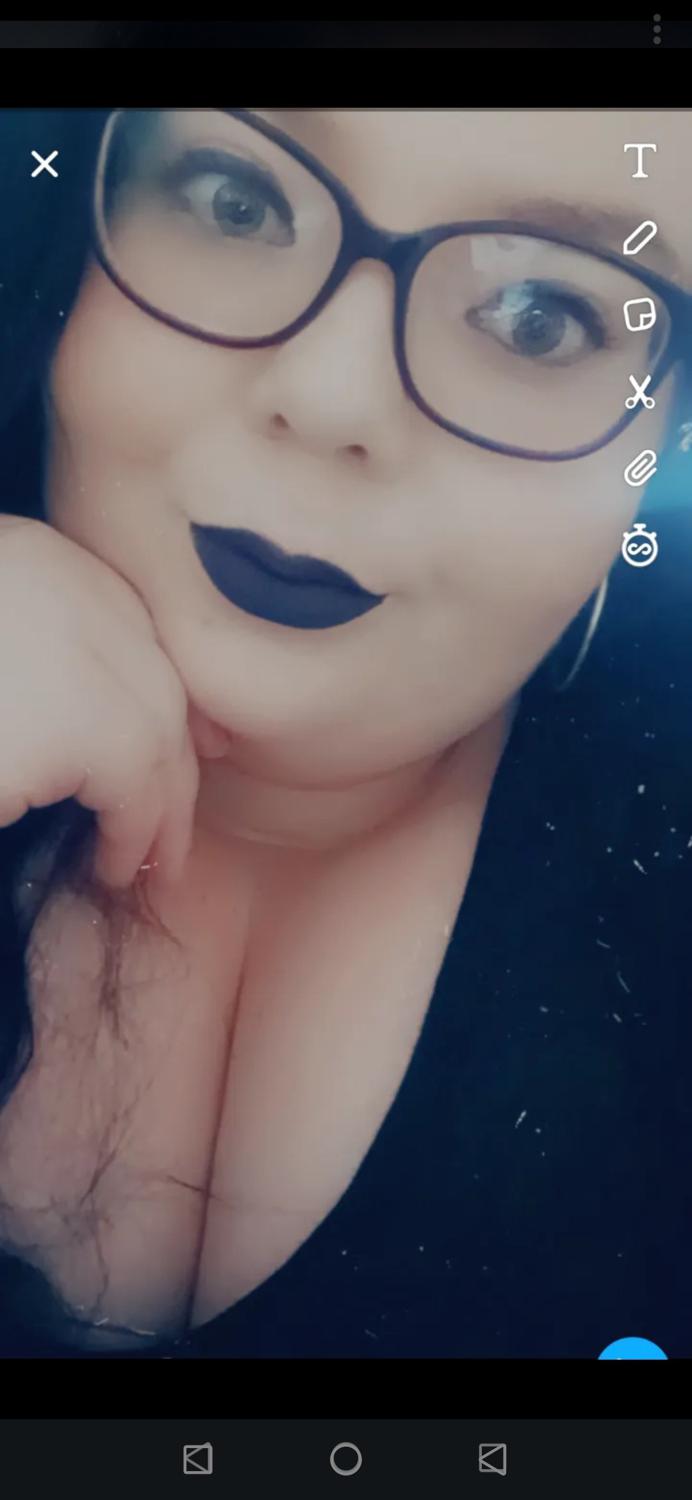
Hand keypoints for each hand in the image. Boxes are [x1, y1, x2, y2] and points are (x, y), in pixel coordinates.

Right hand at [0, 516, 200, 889]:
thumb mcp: (2, 646)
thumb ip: (41, 653)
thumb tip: (78, 733)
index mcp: (34, 555)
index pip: (127, 621)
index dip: (161, 687)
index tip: (197, 740)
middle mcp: (66, 585)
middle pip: (154, 678)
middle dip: (175, 755)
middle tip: (176, 823)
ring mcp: (77, 647)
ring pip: (153, 734)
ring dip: (158, 806)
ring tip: (144, 862)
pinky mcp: (80, 720)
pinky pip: (133, 782)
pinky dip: (134, 828)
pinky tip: (113, 863)